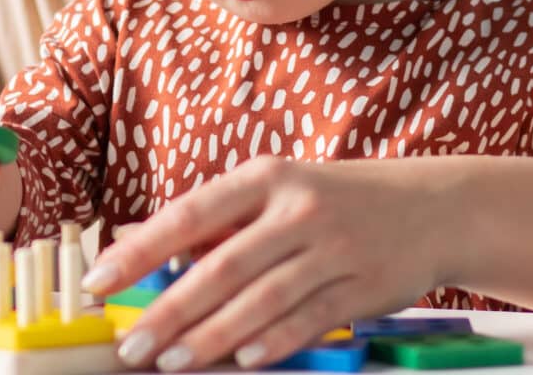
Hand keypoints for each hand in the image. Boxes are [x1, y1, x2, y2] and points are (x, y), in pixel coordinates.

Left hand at [81, 156, 446, 370]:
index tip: (100, 279)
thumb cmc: (337, 199)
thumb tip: (147, 248)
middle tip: (131, 345)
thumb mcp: (280, 190)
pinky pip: (307, 321)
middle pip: (221, 267)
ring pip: (260, 300)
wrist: (432, 207)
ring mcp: (334, 250)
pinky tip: (241, 361)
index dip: (141, 249)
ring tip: (171, 361)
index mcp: (268, 177)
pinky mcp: (362, 287)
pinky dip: (272, 342)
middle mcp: (299, 210)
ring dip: (211, 336)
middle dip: (169, 311)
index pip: (190, 214)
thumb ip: (222, 221)